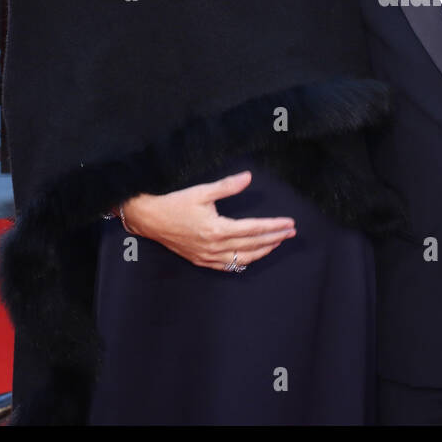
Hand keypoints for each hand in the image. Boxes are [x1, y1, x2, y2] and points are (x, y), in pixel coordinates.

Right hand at [119, 170, 295, 271]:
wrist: (150, 220)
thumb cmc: (175, 204)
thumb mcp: (201, 191)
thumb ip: (227, 186)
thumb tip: (248, 176)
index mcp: (217, 229)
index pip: (254, 228)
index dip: (274, 226)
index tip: (289, 223)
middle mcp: (215, 246)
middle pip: (253, 244)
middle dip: (275, 238)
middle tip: (291, 232)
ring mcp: (208, 256)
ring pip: (243, 258)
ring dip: (264, 250)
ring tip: (278, 242)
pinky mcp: (202, 260)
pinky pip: (229, 265)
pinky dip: (245, 261)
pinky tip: (253, 255)